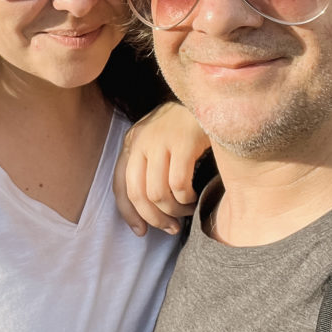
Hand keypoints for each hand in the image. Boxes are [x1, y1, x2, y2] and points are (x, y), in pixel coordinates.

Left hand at [113, 102, 210, 235]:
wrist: (210, 99)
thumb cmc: (186, 126)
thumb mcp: (159, 142)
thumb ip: (149, 167)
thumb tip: (147, 209)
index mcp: (132, 142)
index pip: (120, 186)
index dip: (129, 214)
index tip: (142, 232)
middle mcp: (141, 140)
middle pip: (137, 194)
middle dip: (154, 218)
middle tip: (171, 228)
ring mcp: (161, 139)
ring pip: (157, 193)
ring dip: (174, 210)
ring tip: (188, 209)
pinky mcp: (183, 141)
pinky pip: (179, 185)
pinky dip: (187, 198)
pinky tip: (195, 196)